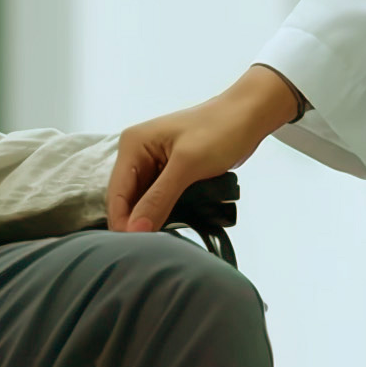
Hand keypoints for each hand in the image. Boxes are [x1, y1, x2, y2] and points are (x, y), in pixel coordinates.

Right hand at [106, 65, 299, 232]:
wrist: (249, 116)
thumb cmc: (219, 130)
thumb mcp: (187, 165)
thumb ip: (159, 198)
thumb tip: (135, 230)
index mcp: (133, 145)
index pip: (116, 193)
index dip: (123, 222)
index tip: (135, 250)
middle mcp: (137, 153)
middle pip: (127, 200)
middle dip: (136, 224)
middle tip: (150, 251)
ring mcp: (154, 164)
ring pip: (143, 202)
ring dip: (150, 220)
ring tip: (161, 243)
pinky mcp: (171, 172)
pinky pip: (158, 199)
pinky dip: (163, 213)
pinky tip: (172, 228)